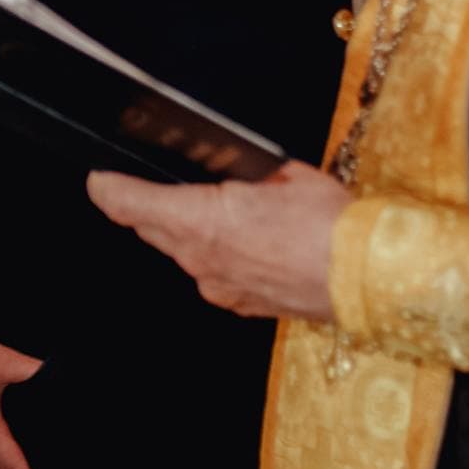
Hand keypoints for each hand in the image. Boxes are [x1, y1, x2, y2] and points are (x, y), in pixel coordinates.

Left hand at [86, 161, 349, 321]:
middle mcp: (203, 258)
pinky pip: (211, 273)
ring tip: (210, 208)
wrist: (371, 278)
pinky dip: (215, 255)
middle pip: (152, 229)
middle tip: (150, 185)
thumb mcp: (287, 173)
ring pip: (181, 252)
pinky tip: (240, 242)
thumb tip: (235, 165)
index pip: (133, 205)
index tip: (97, 181)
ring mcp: (220, 285)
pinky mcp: (240, 303)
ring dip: (183, 231)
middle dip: (146, 208)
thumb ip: (248, 169)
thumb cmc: (332, 223)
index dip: (109, 191)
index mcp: (205, 219)